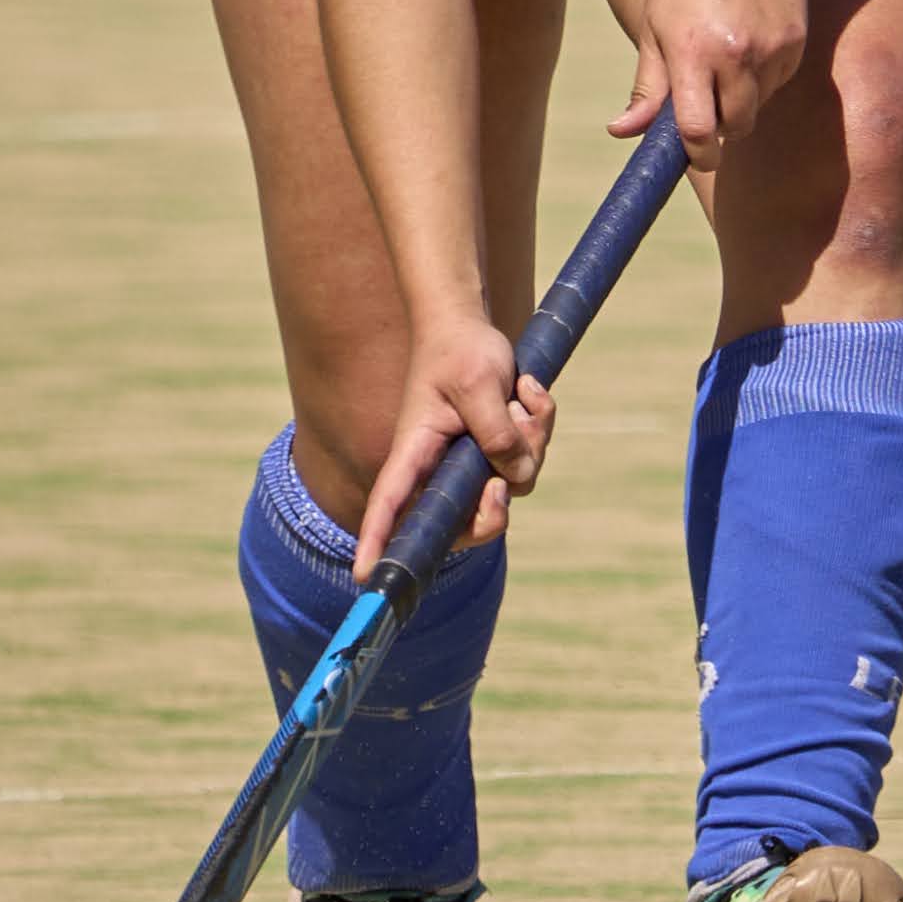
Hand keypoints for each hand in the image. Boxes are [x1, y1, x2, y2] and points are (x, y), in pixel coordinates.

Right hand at [352, 311, 551, 581]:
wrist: (469, 324)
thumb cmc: (460, 350)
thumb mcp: (479, 385)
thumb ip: (497, 434)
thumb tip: (514, 479)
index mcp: (415, 453)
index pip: (390, 503)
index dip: (377, 540)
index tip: (364, 576)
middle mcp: (440, 469)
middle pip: (468, 523)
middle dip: (497, 506)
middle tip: (503, 480)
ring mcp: (470, 464)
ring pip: (513, 486)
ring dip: (531, 440)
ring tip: (521, 394)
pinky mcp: (496, 453)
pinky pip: (529, 461)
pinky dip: (538, 425)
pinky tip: (527, 390)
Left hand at [611, 0, 805, 176]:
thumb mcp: (654, 23)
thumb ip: (646, 85)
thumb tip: (621, 131)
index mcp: (691, 52)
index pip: (699, 131)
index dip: (698, 154)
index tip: (697, 156)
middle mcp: (735, 55)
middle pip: (736, 127)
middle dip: (722, 127)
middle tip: (707, 100)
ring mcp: (771, 48)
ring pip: (759, 104)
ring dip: (742, 96)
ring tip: (726, 48)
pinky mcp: (796, 39)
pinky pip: (779, 80)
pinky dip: (764, 74)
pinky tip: (750, 36)